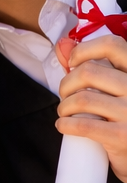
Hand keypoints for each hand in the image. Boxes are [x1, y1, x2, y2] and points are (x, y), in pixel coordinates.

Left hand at [56, 33, 126, 181]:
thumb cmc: (124, 118)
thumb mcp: (117, 90)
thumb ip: (92, 65)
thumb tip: (62, 44)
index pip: (112, 45)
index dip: (85, 49)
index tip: (73, 62)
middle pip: (89, 72)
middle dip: (66, 83)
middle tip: (65, 95)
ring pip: (82, 98)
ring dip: (64, 106)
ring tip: (64, 112)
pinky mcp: (122, 137)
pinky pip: (83, 125)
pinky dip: (65, 124)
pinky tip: (63, 125)